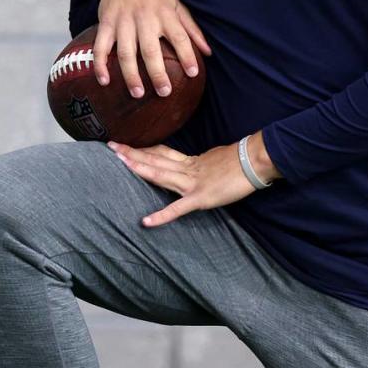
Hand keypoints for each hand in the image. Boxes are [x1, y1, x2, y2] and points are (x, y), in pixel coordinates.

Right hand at [94, 0, 211, 98]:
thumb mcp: (177, 5)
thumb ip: (191, 29)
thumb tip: (208, 52)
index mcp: (165, 14)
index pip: (180, 37)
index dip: (187, 55)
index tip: (193, 73)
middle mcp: (145, 18)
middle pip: (151, 50)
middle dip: (157, 73)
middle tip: (164, 92)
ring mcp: (123, 21)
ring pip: (126, 52)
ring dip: (131, 75)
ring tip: (137, 93)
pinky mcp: (106, 22)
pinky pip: (101, 46)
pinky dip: (100, 64)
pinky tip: (104, 81)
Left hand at [107, 140, 261, 227]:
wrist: (255, 161)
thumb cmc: (242, 161)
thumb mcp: (217, 159)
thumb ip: (203, 163)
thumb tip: (197, 163)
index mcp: (192, 161)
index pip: (163, 153)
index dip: (144, 149)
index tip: (128, 144)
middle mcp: (188, 169)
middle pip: (155, 160)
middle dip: (133, 154)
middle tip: (112, 146)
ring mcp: (192, 184)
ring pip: (161, 175)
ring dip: (140, 169)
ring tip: (120, 163)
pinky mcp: (201, 198)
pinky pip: (178, 208)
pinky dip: (161, 216)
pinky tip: (146, 222)